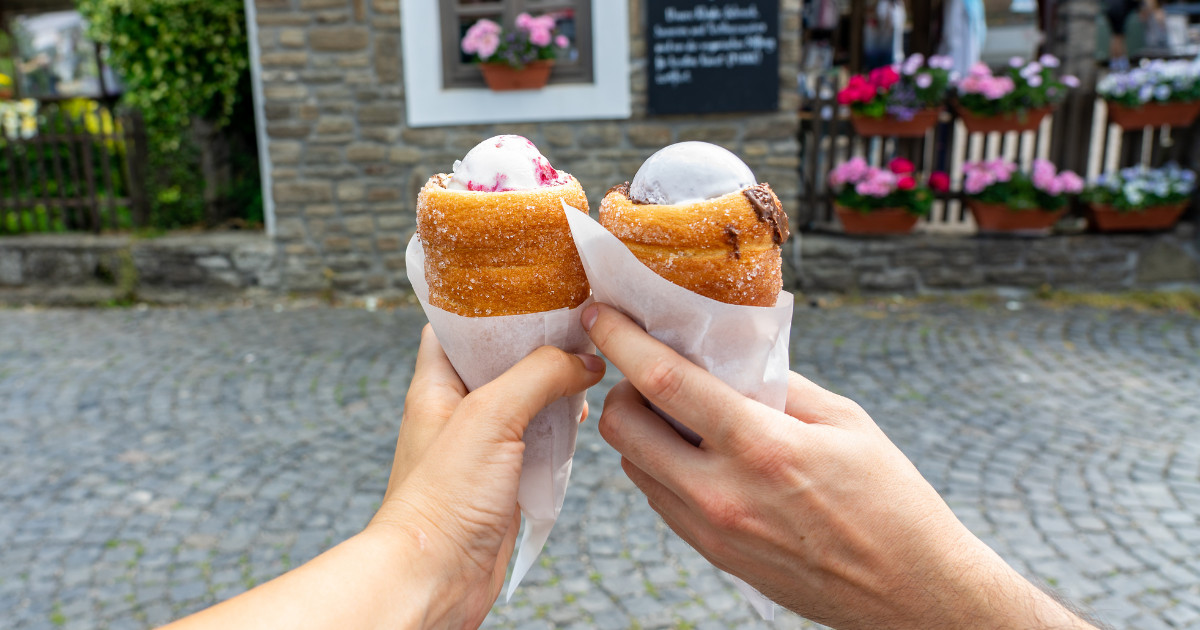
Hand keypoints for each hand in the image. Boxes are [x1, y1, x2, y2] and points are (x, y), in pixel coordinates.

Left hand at [369, 324, 603, 627]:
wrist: (436, 575)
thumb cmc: (443, 498)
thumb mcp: (491, 416)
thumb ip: (539, 375)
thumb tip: (586, 361)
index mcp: (438, 382)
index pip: (461, 323)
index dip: (496, 304)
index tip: (540, 286)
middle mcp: (458, 407)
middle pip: (504, 358)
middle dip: (543, 344)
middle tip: (583, 327)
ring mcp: (483, 443)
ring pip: (528, 397)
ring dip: (559, 387)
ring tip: (593, 370)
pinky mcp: (506, 476)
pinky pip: (540, 438)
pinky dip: (564, 426)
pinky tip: (587, 420)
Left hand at [583, 304, 1092, 629]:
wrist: (908, 591)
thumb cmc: (889, 500)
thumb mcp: (845, 421)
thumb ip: (777, 384)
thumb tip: (726, 356)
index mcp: (760, 446)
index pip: (663, 382)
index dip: (621, 341)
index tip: (600, 314)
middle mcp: (722, 492)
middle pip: (625, 428)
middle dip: (623, 389)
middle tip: (651, 373)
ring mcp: (711, 530)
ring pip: (634, 465)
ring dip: (641, 430)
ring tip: (680, 414)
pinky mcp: (713, 554)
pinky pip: (659, 499)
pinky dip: (660, 466)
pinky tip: (697, 453)